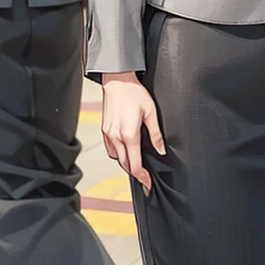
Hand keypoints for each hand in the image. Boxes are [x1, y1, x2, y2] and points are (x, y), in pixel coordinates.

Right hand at [101, 72, 165, 192]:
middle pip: (125, 164)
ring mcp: (108, 133)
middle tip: (144, 178)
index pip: (135, 165)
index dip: (142, 177)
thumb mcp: (151, 112)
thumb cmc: (134, 92)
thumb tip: (161, 149)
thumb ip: (156, 134)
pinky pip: (110, 148)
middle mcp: (116, 136)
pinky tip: (124, 151)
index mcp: (129, 134)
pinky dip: (117, 154)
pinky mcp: (104, 129)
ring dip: (126, 163)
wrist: (117, 80)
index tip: (148, 183)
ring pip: (116, 157)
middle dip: (135, 173)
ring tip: (136, 164)